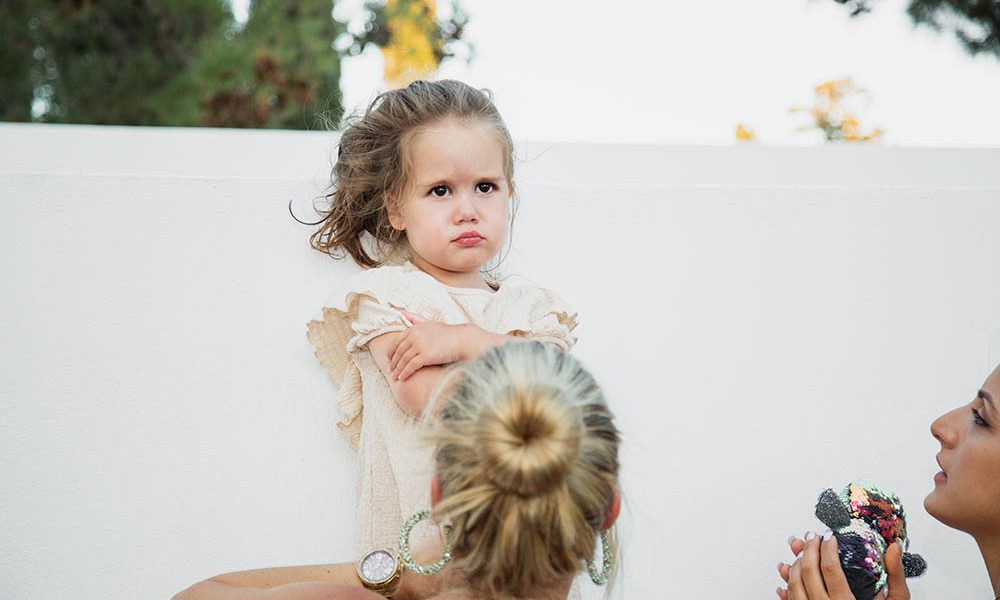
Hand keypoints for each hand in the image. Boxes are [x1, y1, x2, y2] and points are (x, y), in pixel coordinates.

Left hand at [388, 311, 467, 380]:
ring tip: (395, 377)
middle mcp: (415, 336)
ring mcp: (420, 345)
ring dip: (397, 370)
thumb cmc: (447, 333)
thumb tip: (402, 313)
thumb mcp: (429, 323)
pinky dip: (405, 373)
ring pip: (403, 360)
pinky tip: (402, 378)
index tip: (388, 360)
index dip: (390, 352)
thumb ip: (415, 318)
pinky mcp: (426, 356)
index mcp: (414, 328)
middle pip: (398, 352)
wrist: (462, 340)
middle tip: (390, 371)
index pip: (396, 341)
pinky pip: (411, 367)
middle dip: (393, 363)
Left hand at [776, 533, 909, 599]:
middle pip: (808, 571)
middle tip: (813, 537)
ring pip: (794, 583)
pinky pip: (790, 598)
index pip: (830, 568)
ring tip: (803, 552)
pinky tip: (788, 571)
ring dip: (796, 563)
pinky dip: (787, 581)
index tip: (830, 537)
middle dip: (809, 548)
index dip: (827, 547)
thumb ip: (895, 576)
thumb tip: (894, 547)